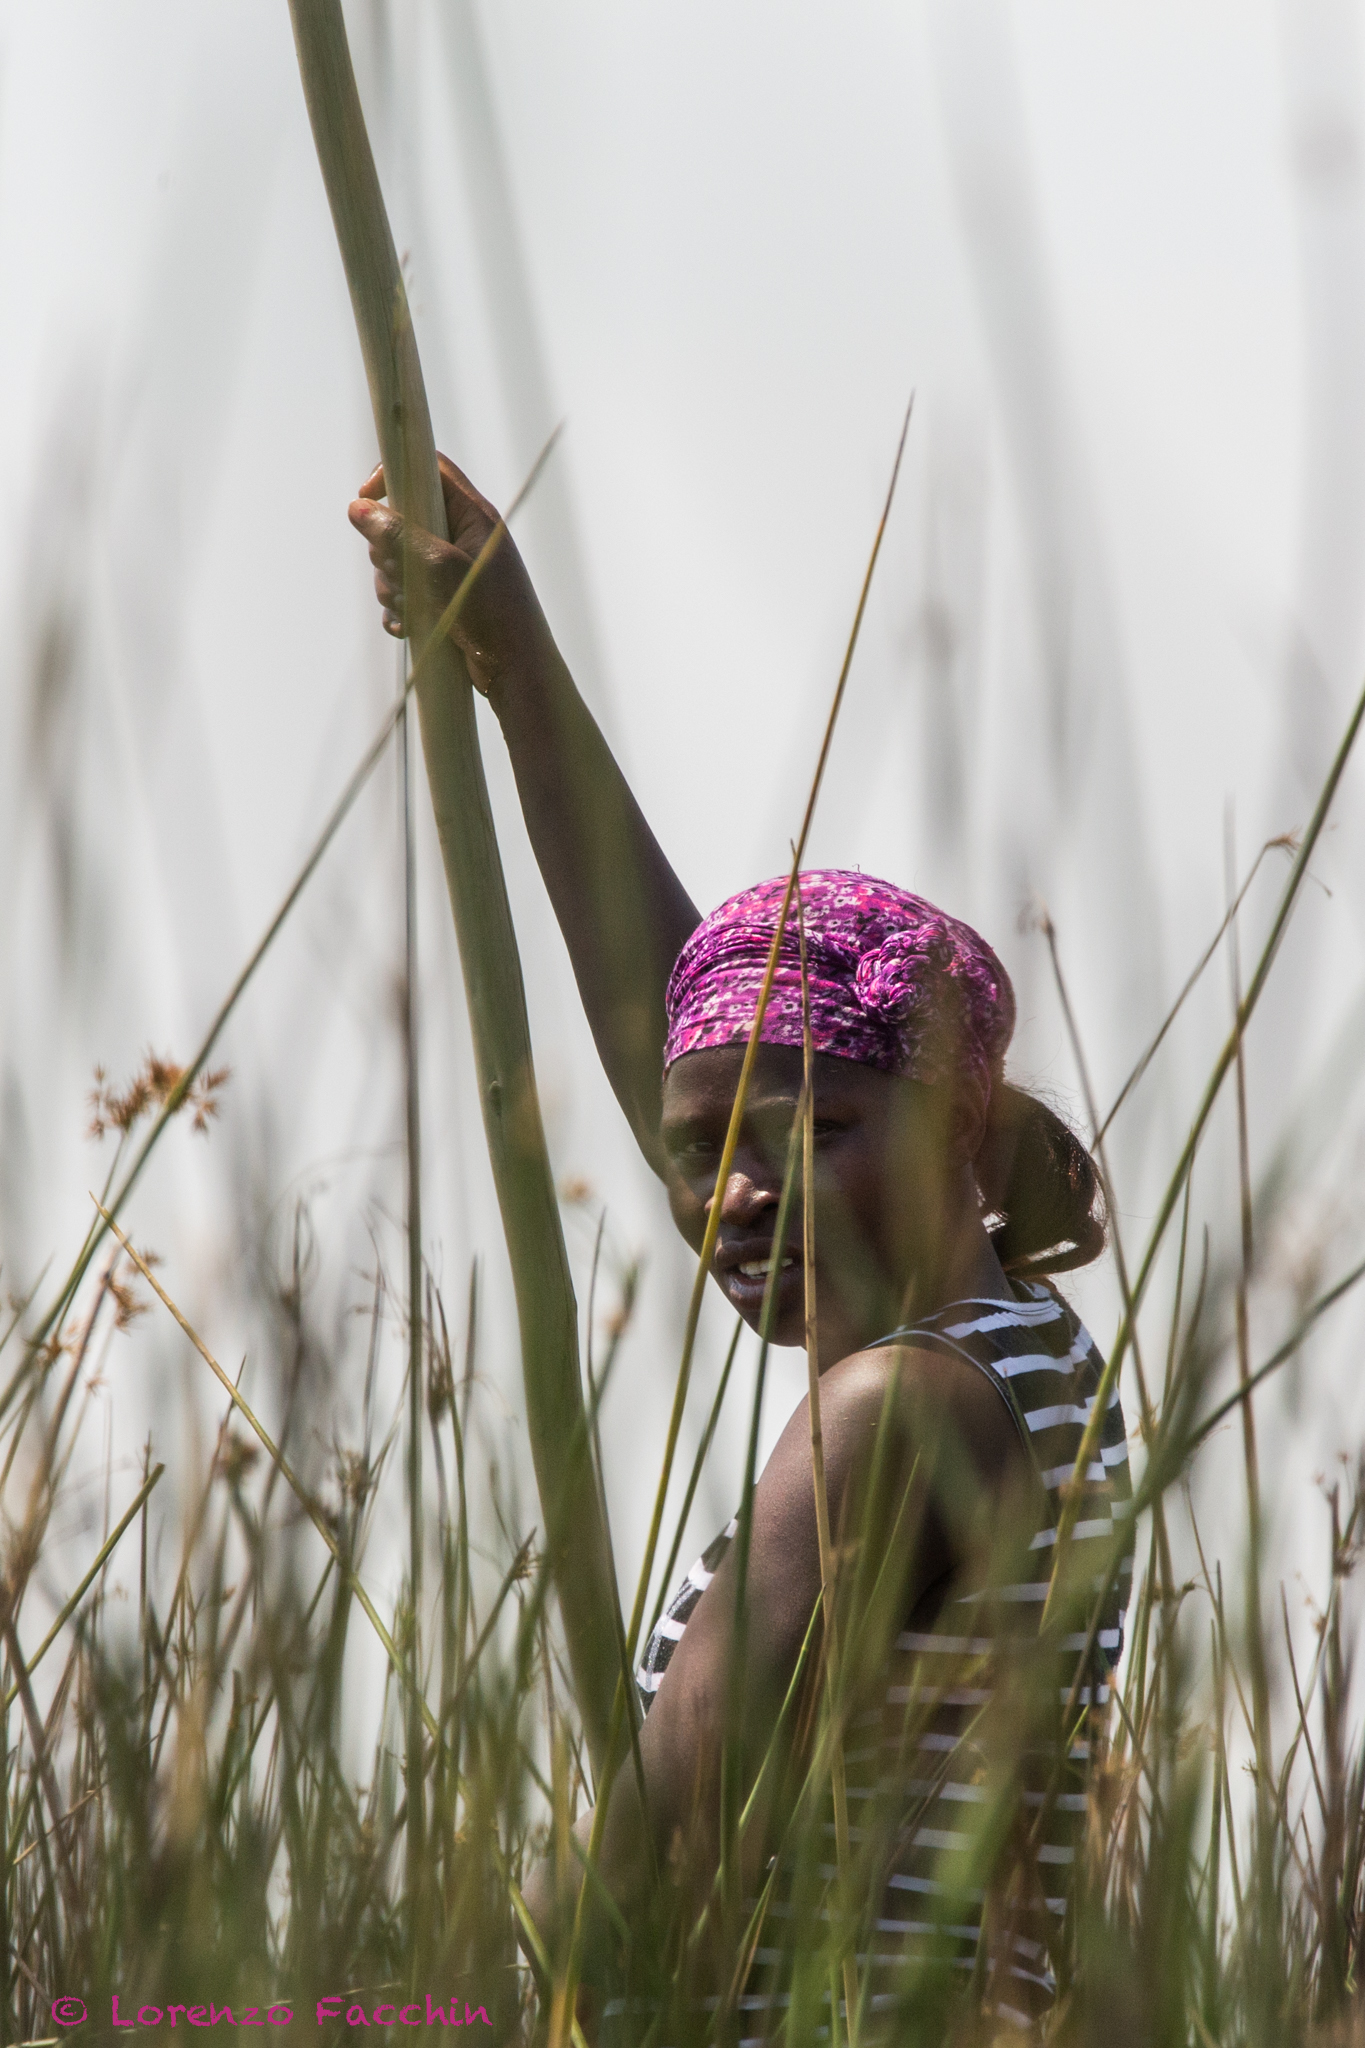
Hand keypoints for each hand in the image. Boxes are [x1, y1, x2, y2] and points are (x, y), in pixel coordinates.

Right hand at [347, 452, 547, 699]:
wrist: (517, 673)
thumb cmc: (493, 616)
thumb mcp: (441, 569)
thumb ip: (399, 535)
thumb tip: (358, 507)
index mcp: (472, 516)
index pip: (427, 470)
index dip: (393, 475)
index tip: (364, 496)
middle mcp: (461, 538)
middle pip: (402, 519)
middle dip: (387, 548)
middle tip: (401, 572)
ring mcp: (450, 570)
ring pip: (397, 560)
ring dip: (391, 585)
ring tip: (410, 607)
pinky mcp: (442, 600)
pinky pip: (403, 593)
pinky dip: (399, 609)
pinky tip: (406, 627)